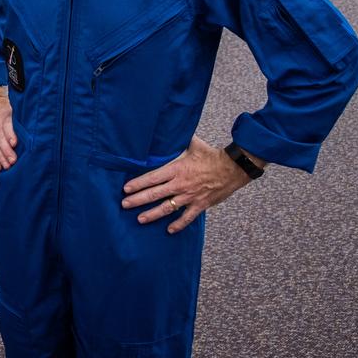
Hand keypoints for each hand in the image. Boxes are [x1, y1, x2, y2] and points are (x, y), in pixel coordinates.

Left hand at [121, 136, 255, 233]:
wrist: (233, 168)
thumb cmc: (211, 155)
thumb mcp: (192, 144)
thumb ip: (178, 139)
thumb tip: (167, 128)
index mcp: (176, 169)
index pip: (152, 178)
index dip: (138, 184)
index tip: (125, 188)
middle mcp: (180, 184)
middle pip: (155, 194)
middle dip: (138, 200)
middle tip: (124, 204)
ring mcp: (190, 196)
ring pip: (167, 207)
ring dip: (152, 214)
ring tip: (140, 219)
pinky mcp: (200, 205)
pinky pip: (187, 217)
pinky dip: (178, 224)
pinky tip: (169, 230)